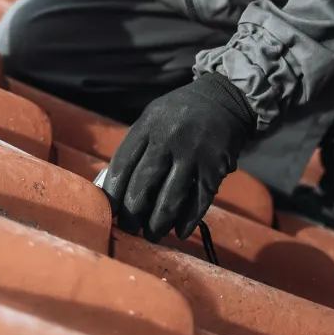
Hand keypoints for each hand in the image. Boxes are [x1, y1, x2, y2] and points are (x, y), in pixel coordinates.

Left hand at [101, 74, 254, 239]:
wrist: (224, 99)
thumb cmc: (179, 114)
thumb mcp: (151, 119)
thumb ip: (135, 148)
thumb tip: (113, 187)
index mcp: (147, 126)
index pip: (122, 165)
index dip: (113, 193)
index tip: (110, 211)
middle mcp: (168, 140)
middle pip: (143, 185)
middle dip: (133, 213)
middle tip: (129, 229)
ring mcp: (193, 155)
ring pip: (170, 198)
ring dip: (158, 223)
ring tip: (152, 235)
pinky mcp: (215, 168)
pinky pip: (199, 201)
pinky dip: (188, 220)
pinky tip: (179, 232)